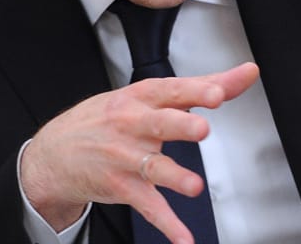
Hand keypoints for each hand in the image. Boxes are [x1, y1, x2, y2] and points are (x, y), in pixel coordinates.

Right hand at [20, 62, 259, 242]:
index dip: (196, 91)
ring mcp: (125, 157)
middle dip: (181, 125)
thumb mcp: (149, 95)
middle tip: (202, 129)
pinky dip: (167, 224)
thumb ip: (203, 85)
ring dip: (175, 177)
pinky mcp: (121, 186)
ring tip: (194, 186)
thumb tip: (246, 73)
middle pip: (160, 123)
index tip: (218, 92)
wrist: (54, 152)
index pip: (173, 90)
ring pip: (154, 166)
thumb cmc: (109, 118)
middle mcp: (133, 124)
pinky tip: (184, 238)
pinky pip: (148, 205)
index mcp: (142, 97)